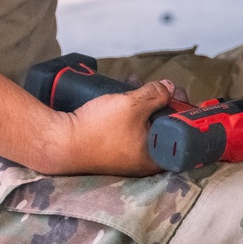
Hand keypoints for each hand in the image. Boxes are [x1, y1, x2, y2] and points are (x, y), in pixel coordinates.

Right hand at [49, 79, 175, 175]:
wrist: (60, 142)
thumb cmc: (98, 129)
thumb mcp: (132, 105)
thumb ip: (155, 94)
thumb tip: (169, 87)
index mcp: (155, 157)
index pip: (180, 134)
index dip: (182, 110)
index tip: (178, 93)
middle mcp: (144, 161)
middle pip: (163, 127)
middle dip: (161, 101)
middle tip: (160, 86)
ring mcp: (128, 156)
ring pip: (144, 124)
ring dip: (143, 101)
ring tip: (136, 82)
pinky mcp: (113, 148)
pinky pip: (129, 126)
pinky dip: (130, 109)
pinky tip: (123, 93)